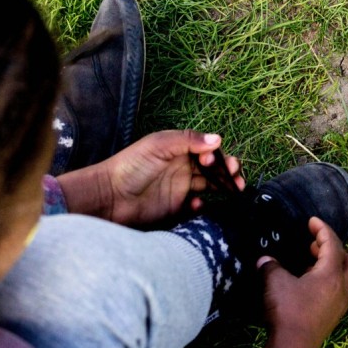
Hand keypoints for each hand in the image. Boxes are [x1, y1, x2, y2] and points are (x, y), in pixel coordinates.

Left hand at [57, 130, 243, 225]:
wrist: (110, 196)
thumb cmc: (131, 165)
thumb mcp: (159, 145)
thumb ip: (188, 140)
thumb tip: (218, 139)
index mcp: (178, 150)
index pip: (207, 150)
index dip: (219, 156)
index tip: (221, 162)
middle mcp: (181, 168)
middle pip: (213, 169)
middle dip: (228, 172)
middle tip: (236, 178)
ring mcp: (179, 188)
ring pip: (209, 187)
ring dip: (223, 188)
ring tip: (234, 191)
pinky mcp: (175, 208)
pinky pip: (196, 207)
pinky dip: (202, 207)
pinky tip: (197, 205)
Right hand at [258, 217, 347, 347]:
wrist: (294, 346)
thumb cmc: (287, 309)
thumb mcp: (275, 282)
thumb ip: (271, 266)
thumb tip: (265, 260)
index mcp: (331, 274)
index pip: (332, 244)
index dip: (322, 229)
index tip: (311, 221)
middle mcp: (342, 287)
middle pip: (347, 261)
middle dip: (334, 248)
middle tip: (314, 244)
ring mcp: (340, 304)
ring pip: (345, 278)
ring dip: (332, 266)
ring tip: (311, 262)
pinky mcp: (333, 316)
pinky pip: (337, 291)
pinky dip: (328, 281)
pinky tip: (310, 284)